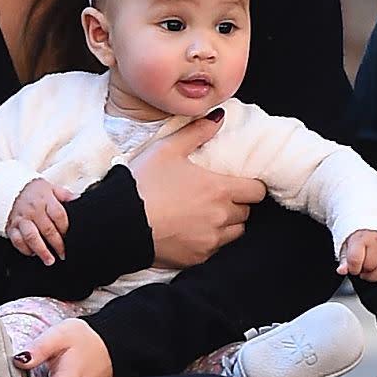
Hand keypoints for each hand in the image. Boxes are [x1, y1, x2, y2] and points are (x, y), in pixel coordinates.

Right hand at [6, 178, 77, 264]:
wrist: (12, 192)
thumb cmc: (35, 193)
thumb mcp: (51, 188)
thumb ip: (65, 195)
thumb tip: (78, 199)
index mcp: (44, 197)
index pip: (58, 214)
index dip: (65, 228)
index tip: (69, 237)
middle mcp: (32, 208)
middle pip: (47, 229)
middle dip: (57, 244)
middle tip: (63, 254)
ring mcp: (21, 218)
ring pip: (32, 237)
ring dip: (42, 251)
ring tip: (50, 260)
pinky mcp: (11, 227)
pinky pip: (18, 241)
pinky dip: (25, 249)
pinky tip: (34, 253)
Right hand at [129, 115, 265, 268]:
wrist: (120, 221)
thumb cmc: (143, 182)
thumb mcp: (168, 148)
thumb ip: (197, 132)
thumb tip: (219, 118)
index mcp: (218, 190)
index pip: (256, 191)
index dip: (251, 185)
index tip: (239, 181)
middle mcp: (220, 217)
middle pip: (246, 212)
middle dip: (236, 203)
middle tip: (217, 195)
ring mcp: (210, 241)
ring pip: (234, 233)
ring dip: (227, 223)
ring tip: (206, 213)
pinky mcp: (197, 258)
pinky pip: (215, 249)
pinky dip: (209, 240)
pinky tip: (191, 229)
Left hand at [337, 230, 376, 281]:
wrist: (370, 223)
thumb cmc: (356, 236)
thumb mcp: (345, 245)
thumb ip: (343, 259)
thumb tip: (341, 271)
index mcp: (361, 238)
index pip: (356, 259)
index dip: (352, 268)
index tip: (352, 268)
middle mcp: (376, 241)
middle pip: (370, 265)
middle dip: (363, 271)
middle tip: (360, 267)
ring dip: (375, 276)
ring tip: (368, 271)